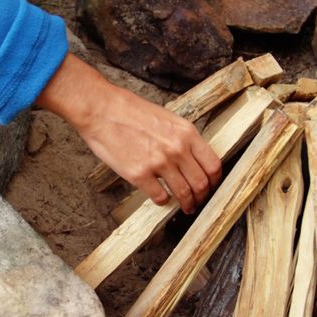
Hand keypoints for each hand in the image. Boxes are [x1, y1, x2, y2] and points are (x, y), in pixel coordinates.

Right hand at [36, 54, 221, 213]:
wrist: (101, 110)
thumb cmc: (130, 111)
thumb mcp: (167, 118)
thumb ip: (182, 138)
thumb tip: (193, 159)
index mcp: (186, 133)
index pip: (213, 164)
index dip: (216, 181)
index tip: (212, 187)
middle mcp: (177, 149)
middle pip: (201, 183)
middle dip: (202, 197)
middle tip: (198, 202)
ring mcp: (158, 162)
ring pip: (184, 193)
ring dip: (186, 204)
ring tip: (184, 207)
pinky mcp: (139, 174)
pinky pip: (159, 197)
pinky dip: (163, 202)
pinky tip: (161, 199)